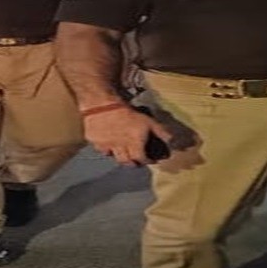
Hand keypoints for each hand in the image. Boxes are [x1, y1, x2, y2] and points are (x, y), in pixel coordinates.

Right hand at [84, 106, 199, 167]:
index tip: (150, 160)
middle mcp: (120, 148)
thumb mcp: (148, 121)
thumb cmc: (127, 112)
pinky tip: (108, 144)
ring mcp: (106, 145)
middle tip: (136, 161)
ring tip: (123, 153)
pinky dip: (105, 148)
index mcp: (134, 145)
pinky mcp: (94, 140)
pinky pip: (100, 148)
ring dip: (119, 156)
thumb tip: (172, 140)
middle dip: (133, 163)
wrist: (103, 104)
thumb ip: (161, 132)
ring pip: (112, 156)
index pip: (142, 159)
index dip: (147, 161)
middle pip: (126, 162)